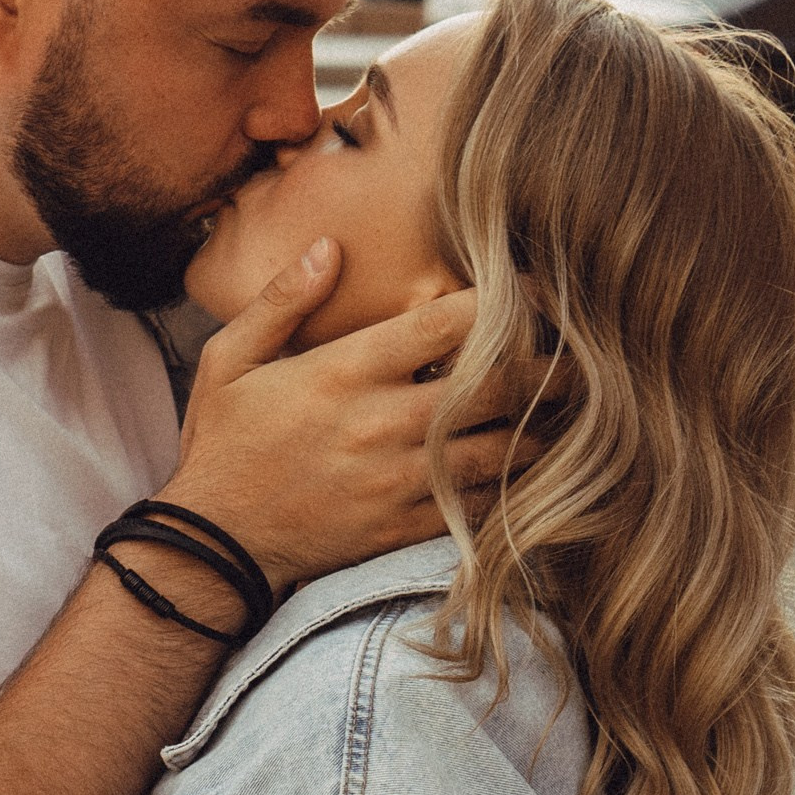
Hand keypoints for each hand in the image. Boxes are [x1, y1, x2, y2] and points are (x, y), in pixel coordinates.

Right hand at [163, 241, 546, 592]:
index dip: (503, 302)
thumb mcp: (227, 361)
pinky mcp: (405, 525)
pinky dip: (516, 483)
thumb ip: (279, 302)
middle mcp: (381, 423)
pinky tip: (534, 465)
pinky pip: (481, 503)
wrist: (212, 546)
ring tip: (573, 408)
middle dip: (550, 366)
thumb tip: (327, 247)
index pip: (446, 325)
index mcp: (343, 373)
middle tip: (582, 352)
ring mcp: (398, 479)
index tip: (533, 291)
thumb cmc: (221, 445)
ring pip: (503, 448)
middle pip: (497, 386)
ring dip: (545, 426)